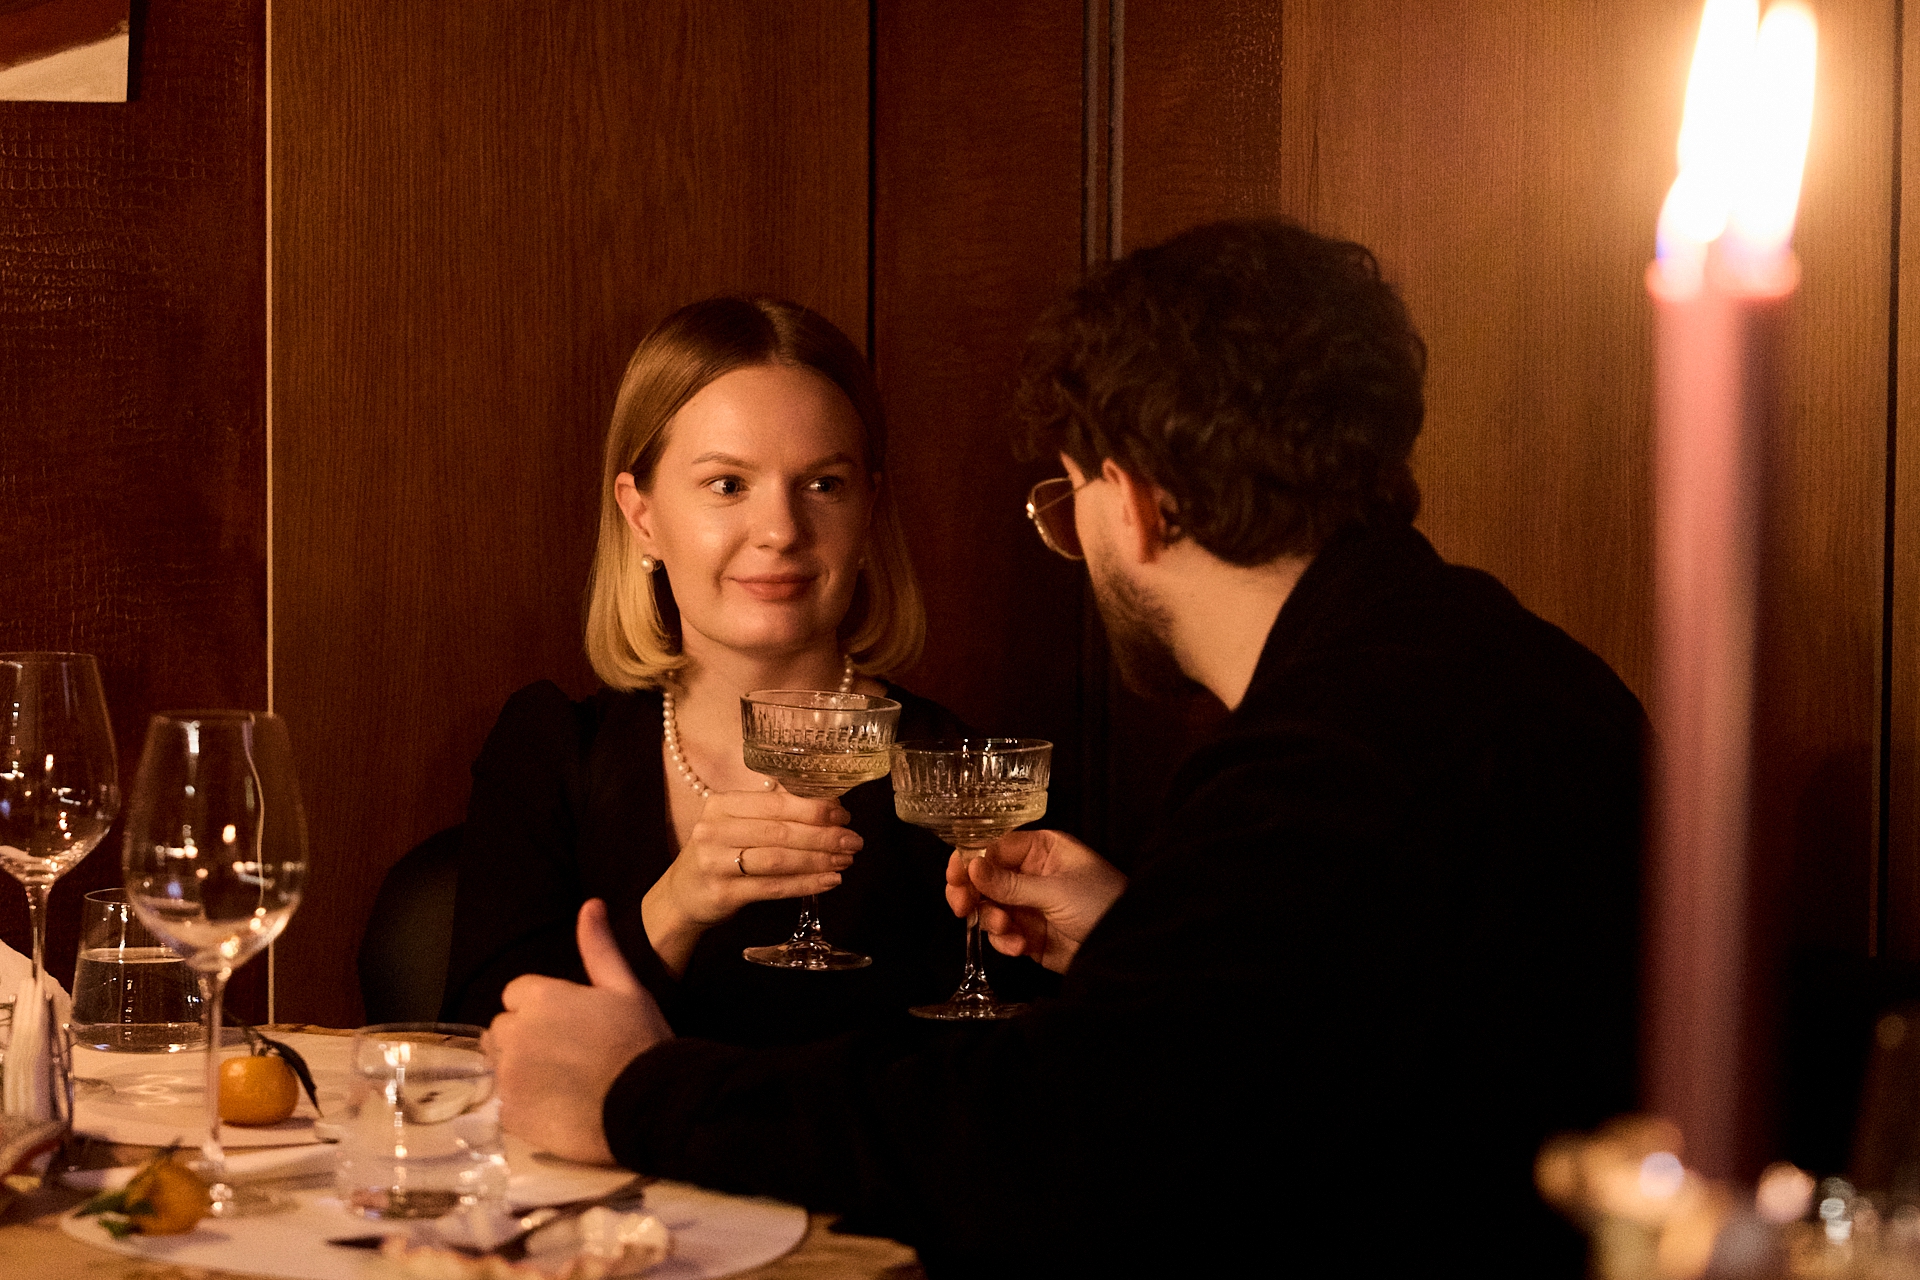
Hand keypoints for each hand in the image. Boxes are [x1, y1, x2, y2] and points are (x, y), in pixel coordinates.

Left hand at [488, 899, 672, 1163]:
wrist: (649, 1105)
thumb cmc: (641, 1041)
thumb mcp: (626, 987)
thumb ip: (599, 948)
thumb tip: (591, 903)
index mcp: (539, 997)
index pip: (516, 994)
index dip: (541, 1009)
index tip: (570, 1026)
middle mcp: (514, 1032)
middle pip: (502, 1028)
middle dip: (524, 1037)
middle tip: (565, 1055)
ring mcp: (508, 1074)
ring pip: (496, 1064)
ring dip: (517, 1068)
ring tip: (556, 1083)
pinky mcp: (508, 1111)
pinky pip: (500, 1101)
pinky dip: (518, 1103)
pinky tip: (550, 1107)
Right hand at [643, 788, 861, 974]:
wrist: (682, 895)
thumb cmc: (720, 853)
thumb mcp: (736, 824)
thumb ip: (772, 812)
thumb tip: (828, 804)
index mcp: (722, 804)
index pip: (775, 804)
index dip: (814, 809)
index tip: (843, 816)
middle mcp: (715, 830)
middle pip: (780, 832)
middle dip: (823, 836)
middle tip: (853, 841)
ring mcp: (716, 862)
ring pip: (779, 860)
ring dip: (819, 860)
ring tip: (846, 861)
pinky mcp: (723, 893)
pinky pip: (773, 887)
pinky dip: (805, 884)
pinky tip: (828, 881)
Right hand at [944, 829, 1127, 973]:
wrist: (1126, 946)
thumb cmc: (1102, 903)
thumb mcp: (1055, 890)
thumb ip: (1010, 883)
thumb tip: (971, 866)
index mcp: (1042, 850)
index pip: (995, 848)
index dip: (971, 860)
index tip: (956, 876)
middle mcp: (1032, 875)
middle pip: (985, 878)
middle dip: (971, 893)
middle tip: (961, 905)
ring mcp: (1030, 906)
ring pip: (990, 908)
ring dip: (992, 919)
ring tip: (1008, 929)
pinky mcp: (1030, 935)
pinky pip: (1003, 934)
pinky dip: (1005, 941)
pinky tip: (1020, 946)